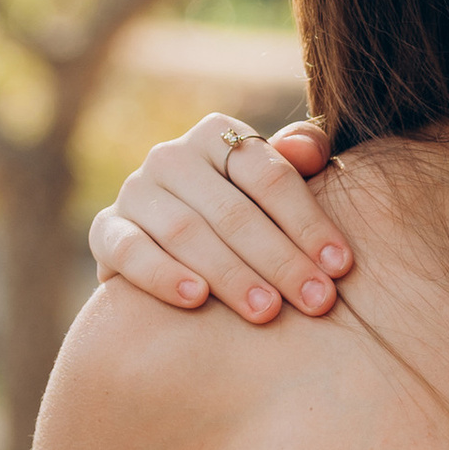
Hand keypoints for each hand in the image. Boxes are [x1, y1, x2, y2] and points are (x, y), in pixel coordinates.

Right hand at [87, 116, 352, 322]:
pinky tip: (196, 300)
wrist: (169, 254)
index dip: (308, 220)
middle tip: (317, 301)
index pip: (268, 174)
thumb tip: (310, 149)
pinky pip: (130, 251)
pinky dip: (163, 275)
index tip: (341, 266)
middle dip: (280, 259)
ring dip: (231, 274)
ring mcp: (136, 193)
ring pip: (186, 232)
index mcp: (218, 137)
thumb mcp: (274, 191)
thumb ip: (298, 164)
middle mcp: (171, 157)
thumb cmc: (245, 219)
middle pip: (232, 210)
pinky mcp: (107, 231)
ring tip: (268, 311)